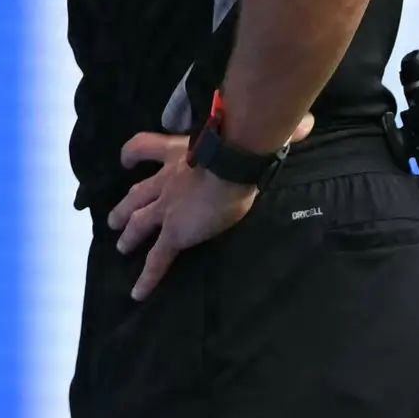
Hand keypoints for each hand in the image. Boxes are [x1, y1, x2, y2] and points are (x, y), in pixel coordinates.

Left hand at [107, 117, 301, 300]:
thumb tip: (305, 124)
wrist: (232, 164)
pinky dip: (146, 278)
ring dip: (127, 234)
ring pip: (138, 223)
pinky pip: (156, 259)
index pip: (145, 147)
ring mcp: (167, 209)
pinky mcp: (173, 235)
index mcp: (179, 154)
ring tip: (120, 246)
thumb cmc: (244, 144)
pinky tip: (137, 294)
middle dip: (124, 206)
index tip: (125, 160)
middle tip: (113, 219)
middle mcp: (166, 181)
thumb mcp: (251, 132)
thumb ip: (276, 130)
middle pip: (137, 194)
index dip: (132, 154)